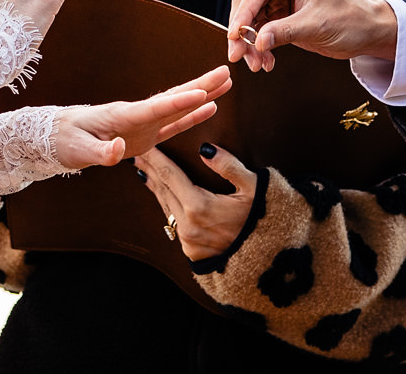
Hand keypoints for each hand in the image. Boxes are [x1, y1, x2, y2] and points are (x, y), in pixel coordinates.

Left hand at [53, 66, 232, 169]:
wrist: (57, 135)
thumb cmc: (65, 141)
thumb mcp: (78, 150)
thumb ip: (101, 153)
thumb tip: (120, 151)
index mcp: (121, 116)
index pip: (154, 108)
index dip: (178, 102)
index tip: (201, 92)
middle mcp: (136, 115)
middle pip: (173, 98)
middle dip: (200, 86)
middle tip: (225, 72)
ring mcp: (143, 123)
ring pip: (178, 106)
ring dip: (202, 95)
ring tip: (226, 83)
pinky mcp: (144, 134)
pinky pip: (173, 123)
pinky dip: (191, 115)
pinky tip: (210, 107)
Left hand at [133, 142, 256, 260]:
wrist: (269, 260)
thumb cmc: (264, 218)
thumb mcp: (253, 187)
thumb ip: (229, 165)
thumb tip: (205, 149)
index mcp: (199, 207)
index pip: (170, 175)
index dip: (156, 159)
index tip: (144, 147)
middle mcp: (188, 226)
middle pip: (163, 191)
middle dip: (150, 171)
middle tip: (136, 155)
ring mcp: (188, 241)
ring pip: (166, 207)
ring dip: (155, 188)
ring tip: (144, 172)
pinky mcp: (191, 252)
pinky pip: (174, 223)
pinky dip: (167, 206)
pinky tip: (163, 197)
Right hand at [224, 0, 397, 71]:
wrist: (368, 30)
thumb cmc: (351, 20)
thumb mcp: (317, 26)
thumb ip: (285, 31)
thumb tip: (257, 42)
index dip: (243, 13)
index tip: (234, 35)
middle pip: (249, 1)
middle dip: (242, 30)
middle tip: (238, 55)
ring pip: (251, 16)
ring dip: (250, 41)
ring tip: (256, 64)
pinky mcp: (282, 10)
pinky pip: (261, 26)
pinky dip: (260, 44)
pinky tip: (265, 60)